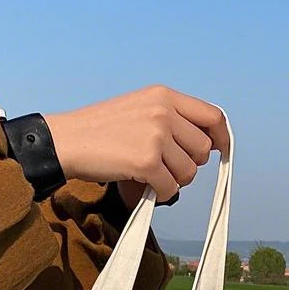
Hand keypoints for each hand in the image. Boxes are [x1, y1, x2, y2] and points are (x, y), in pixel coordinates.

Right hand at [45, 86, 227, 202]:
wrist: (67, 140)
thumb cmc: (102, 130)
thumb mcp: (141, 109)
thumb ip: (173, 119)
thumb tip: (208, 144)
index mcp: (164, 96)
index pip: (212, 116)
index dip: (221, 137)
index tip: (221, 152)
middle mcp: (163, 112)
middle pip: (203, 150)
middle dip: (188, 164)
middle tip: (164, 165)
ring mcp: (156, 136)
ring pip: (189, 173)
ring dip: (173, 180)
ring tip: (148, 172)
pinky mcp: (146, 162)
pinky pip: (171, 189)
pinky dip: (160, 193)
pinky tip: (142, 184)